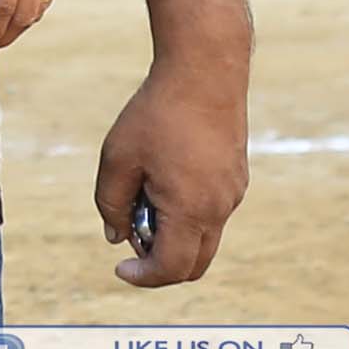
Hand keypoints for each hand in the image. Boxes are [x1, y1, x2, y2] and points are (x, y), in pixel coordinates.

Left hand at [92, 57, 244, 287]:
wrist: (205, 70)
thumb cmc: (156, 113)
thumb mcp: (118, 159)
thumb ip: (112, 205)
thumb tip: (118, 237)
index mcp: (191, 209)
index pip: (171, 269)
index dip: (143, 277)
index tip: (119, 268)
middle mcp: (220, 207)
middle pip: (194, 264)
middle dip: (160, 263)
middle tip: (131, 236)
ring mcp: (234, 192)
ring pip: (204, 237)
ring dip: (173, 234)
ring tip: (145, 193)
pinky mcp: (237, 177)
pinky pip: (212, 212)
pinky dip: (187, 213)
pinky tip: (165, 176)